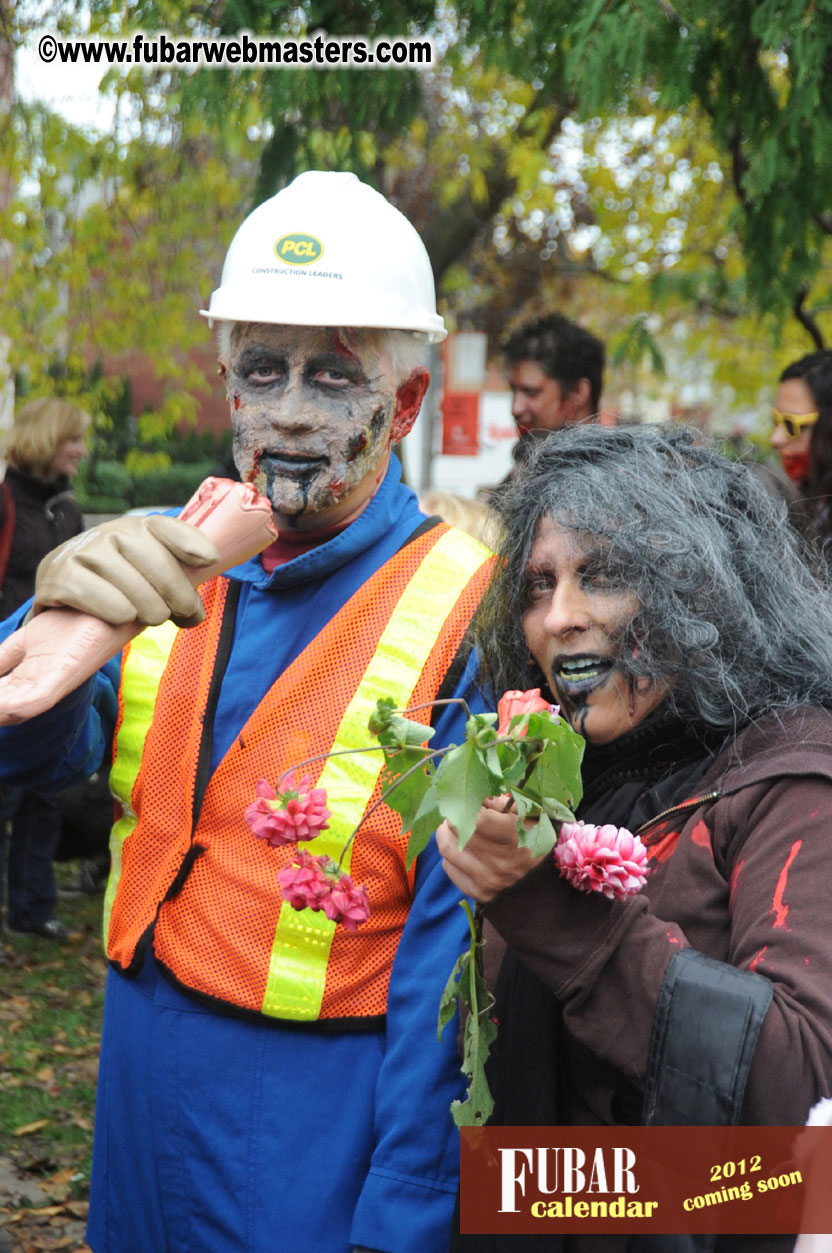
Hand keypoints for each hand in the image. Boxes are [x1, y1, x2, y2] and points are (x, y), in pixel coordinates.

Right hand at [34, 515, 219, 627]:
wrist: (61, 584)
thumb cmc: (118, 582)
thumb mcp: (148, 572)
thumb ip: (176, 581)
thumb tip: (196, 614)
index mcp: (138, 527)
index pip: (168, 528)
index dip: (191, 544)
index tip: (210, 560)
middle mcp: (112, 532)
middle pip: (159, 567)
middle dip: (179, 597)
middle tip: (184, 615)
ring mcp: (85, 551)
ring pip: (134, 589)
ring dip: (149, 611)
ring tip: (150, 618)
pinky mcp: (61, 575)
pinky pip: (101, 598)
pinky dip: (117, 612)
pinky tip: (121, 617)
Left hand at [435, 796, 545, 902]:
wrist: (545, 883)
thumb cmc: (536, 842)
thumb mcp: (529, 816)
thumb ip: (504, 803)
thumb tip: (478, 798)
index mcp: (513, 837)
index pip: (477, 815)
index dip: (471, 804)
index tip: (474, 802)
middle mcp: (498, 860)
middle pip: (457, 829)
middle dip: (455, 815)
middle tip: (459, 811)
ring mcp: (486, 879)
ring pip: (447, 848)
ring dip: (446, 833)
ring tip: (453, 827)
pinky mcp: (478, 892)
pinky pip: (449, 868)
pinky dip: (450, 855)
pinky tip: (459, 849)